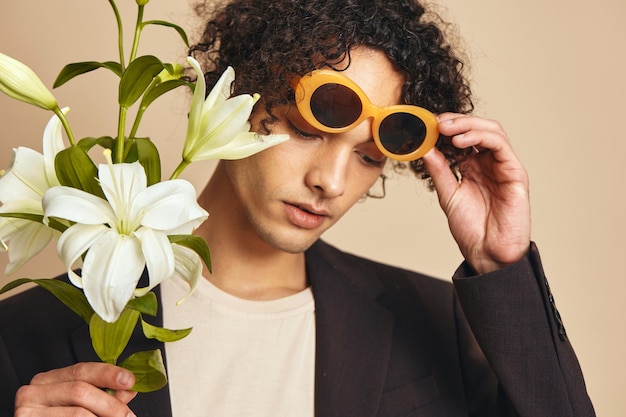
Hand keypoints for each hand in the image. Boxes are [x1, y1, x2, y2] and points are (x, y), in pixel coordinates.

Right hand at [14, 362, 136, 416]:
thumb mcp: (80, 404)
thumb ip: (103, 395)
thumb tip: (128, 389)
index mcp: (48, 380)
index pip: (81, 370)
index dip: (107, 374)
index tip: (129, 381)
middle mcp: (34, 392)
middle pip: (80, 391)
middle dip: (110, 404)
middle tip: (127, 415)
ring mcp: (28, 411)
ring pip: (78, 412)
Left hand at [421, 113, 530, 273]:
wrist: (487, 252)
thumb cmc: (471, 228)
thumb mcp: (447, 194)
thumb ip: (439, 171)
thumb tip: (425, 148)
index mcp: (473, 167)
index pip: (462, 137)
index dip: (446, 127)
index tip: (426, 124)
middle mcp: (489, 163)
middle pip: (477, 129)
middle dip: (456, 121)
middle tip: (436, 122)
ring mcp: (503, 166)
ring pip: (491, 131)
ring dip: (468, 125)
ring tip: (446, 128)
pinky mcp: (515, 173)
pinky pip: (501, 146)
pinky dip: (481, 137)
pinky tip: (461, 141)